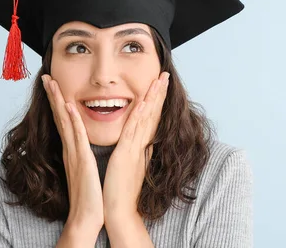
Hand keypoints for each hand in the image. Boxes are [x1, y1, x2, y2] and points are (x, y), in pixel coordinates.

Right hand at [42, 75, 103, 237]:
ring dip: (58, 101)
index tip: (54, 86)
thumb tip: (81, 147)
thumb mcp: (85, 170)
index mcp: (73, 150)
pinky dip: (72, 121)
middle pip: (60, 117)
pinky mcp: (82, 160)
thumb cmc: (90, 195)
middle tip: (47, 76)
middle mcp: (70, 149)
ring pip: (65, 122)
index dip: (58, 102)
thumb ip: (82, 156)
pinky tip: (69, 107)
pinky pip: (76, 137)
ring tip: (52, 83)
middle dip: (53, 96)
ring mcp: (74, 154)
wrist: (88, 217)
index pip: (64, 121)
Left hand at [103, 71, 169, 219]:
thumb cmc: (121, 190)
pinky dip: (138, 115)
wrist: (120, 210)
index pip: (152, 117)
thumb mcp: (129, 164)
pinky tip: (142, 101)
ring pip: (146, 117)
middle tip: (165, 74)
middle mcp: (142, 144)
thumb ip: (134, 150)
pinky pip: (133, 130)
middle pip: (153, 113)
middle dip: (159, 93)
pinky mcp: (126, 154)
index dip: (157, 100)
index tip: (161, 84)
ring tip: (159, 80)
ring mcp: (136, 148)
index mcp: (141, 146)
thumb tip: (137, 141)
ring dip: (153, 97)